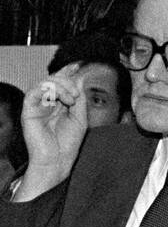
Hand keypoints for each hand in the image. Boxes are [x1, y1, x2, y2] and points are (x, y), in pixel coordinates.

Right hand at [16, 63, 88, 198]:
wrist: (58, 160)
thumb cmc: (68, 142)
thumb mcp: (80, 117)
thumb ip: (79, 98)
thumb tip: (79, 78)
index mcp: (58, 103)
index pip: (59, 82)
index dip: (66, 72)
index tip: (78, 66)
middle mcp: (46, 102)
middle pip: (52, 79)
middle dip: (68, 81)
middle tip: (78, 94)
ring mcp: (36, 106)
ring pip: (44, 82)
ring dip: (63, 86)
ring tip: (73, 100)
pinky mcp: (28, 111)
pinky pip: (34, 91)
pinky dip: (52, 90)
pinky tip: (66, 101)